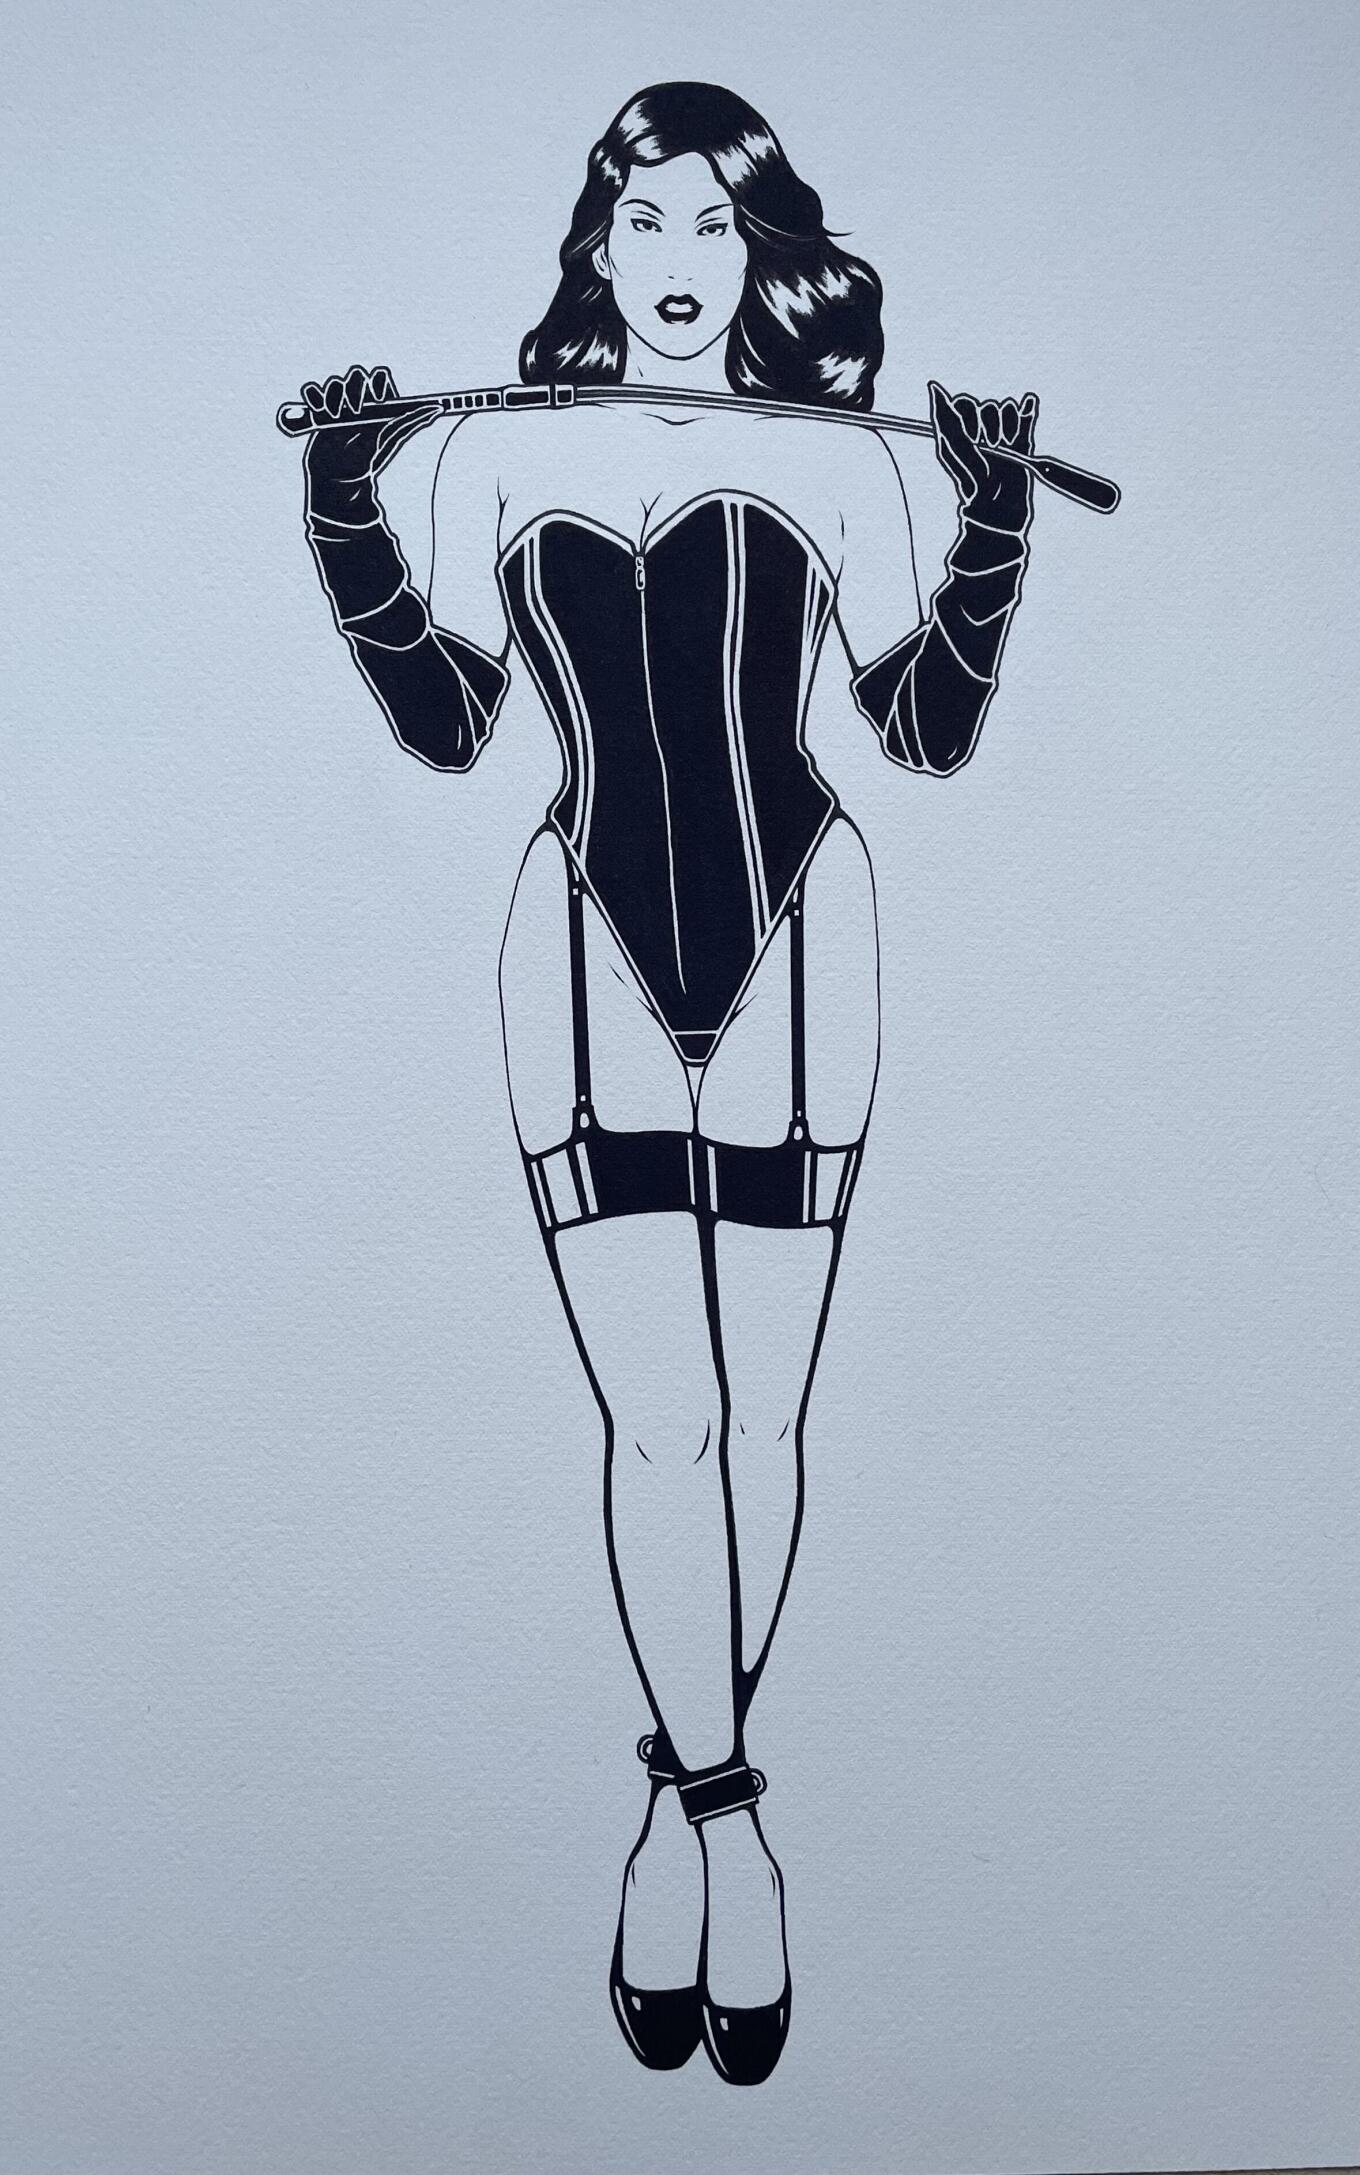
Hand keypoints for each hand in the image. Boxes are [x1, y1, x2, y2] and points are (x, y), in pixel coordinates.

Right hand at [300, 364, 441, 486]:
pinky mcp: (318, 410)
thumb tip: (437, 408)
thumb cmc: (369, 459)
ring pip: (334, 382)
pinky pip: (312, 391)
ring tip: (334, 417)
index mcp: (377, 403)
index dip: (378, 383)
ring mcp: (337, 403)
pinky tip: (319, 412)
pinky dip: (313, 397)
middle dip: (355, 389)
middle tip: (354, 410)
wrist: (342, 479)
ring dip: (334, 395)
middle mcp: (358, 399)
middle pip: (356, 376)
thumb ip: (412, 421)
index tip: (378, 399)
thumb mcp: (391, 438)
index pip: (379, 377)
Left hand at [928, 381, 1037, 530]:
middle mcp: (980, 429)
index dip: (969, 418)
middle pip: (987, 405)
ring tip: (1004, 451)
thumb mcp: (952, 450)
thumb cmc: (970, 483)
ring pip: (1006, 408)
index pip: (965, 403)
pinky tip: (1027, 409)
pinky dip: (1027, 411)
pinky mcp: (1022, 440)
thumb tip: (933, 386)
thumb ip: (945, 417)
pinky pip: (1026, 412)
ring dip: (1006, 429)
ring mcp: (1002, 433)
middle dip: (988, 427)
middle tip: (988, 451)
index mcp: (960, 430)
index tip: (970, 439)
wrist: (998, 508)